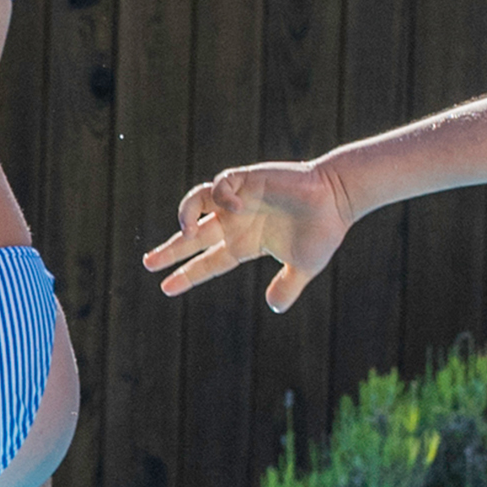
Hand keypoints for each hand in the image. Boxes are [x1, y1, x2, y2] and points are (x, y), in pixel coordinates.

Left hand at [144, 159, 356, 310]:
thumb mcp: (303, 267)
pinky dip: (218, 196)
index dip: (187, 274)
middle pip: (194, 237)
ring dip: (185, 216)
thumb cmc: (323, 230)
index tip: (166, 287)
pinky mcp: (246, 179)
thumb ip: (288, 286)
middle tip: (148, 263)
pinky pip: (219, 186)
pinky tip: (231, 207)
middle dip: (171, 250)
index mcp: (245, 244)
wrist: (338, 198)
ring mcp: (239, 200)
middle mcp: (236, 222)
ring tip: (186, 232)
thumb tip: (275, 307)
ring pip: (197, 204)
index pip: (209, 262)